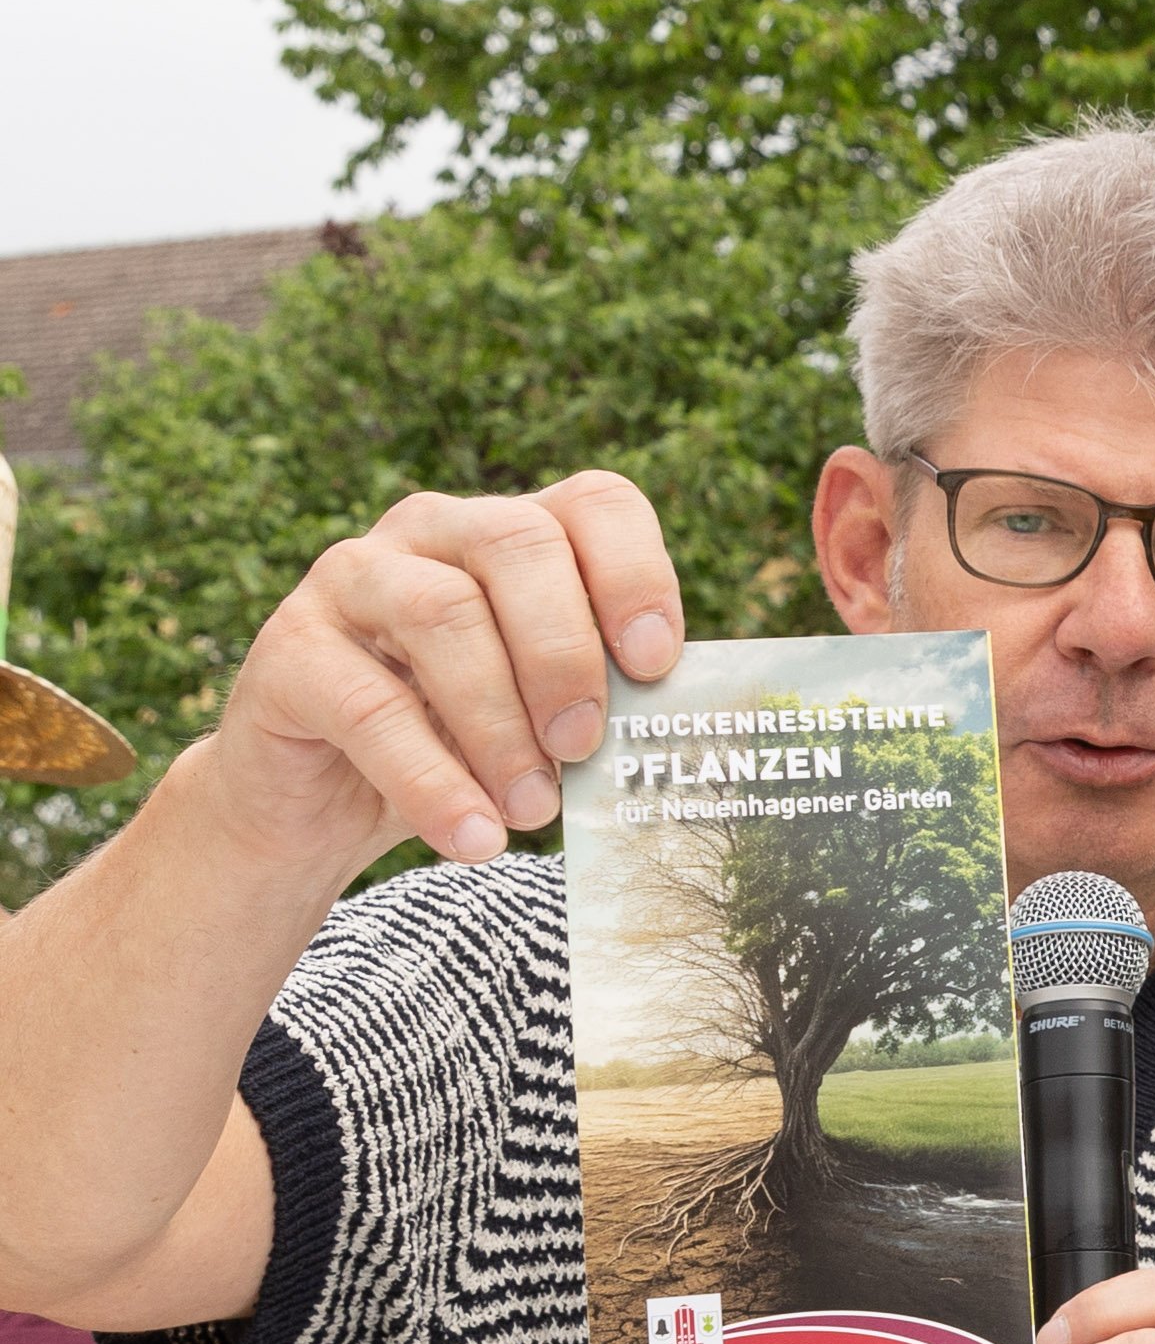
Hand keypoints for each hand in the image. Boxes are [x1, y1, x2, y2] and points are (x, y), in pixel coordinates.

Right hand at [209, 473, 685, 880]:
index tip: (657, 665)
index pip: (595, 504)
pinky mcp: (289, 650)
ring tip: (534, 808)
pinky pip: (370, 707)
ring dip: (502, 725)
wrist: (320, 803)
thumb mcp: (542, 715)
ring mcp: (351, 578)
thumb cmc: (460, 747)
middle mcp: (432, 531)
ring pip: (444, 615)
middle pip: (518, 544)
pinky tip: (474, 838)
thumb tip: (676, 736)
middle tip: (585, 748)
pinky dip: (433, 783)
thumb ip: (599, 701)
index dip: (636, 573)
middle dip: (566, 652)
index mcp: (513, 534)